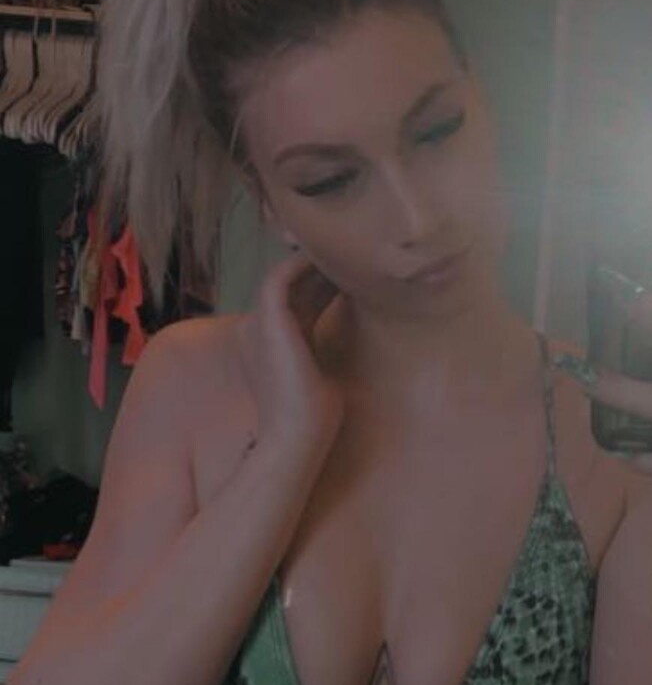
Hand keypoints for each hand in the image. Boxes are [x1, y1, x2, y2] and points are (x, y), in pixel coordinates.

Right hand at [237, 250, 345, 461]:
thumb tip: (358, 336)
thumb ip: (327, 351)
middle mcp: (261, 329)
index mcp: (274, 344)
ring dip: (313, 260)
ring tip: (344, 246)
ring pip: (286, 276)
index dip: (327, 283)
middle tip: (355, 251)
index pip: (301, 302)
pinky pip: (280, 277)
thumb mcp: (324, 376)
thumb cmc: (315, 418)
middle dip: (324, 267)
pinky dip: (302, 263)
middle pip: (295, 286)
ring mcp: (259, 323)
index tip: (357, 272)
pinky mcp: (266, 320)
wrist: (297, 438)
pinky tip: (329, 255)